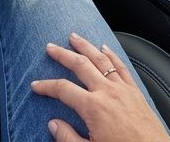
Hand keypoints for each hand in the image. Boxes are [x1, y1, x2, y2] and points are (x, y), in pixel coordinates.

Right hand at [32, 33, 169, 141]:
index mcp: (93, 107)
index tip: (36, 85)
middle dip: (63, 54)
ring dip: (86, 46)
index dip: (46, 86)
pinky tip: (105, 48)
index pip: (63, 90)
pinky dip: (111, 55)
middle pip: (80, 65)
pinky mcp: (134, 90)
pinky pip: (121, 66)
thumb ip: (68, 137)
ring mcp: (122, 89)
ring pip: (101, 59)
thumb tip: (53, 124)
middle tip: (50, 47)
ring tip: (74, 37)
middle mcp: (107, 92)